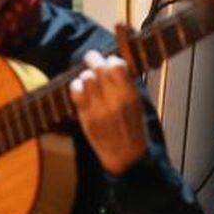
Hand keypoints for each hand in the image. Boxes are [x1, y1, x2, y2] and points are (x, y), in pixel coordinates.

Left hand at [68, 50, 146, 174]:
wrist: (124, 155)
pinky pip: (76, 92)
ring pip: (86, 77)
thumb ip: (126, 84)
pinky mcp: (85, 116)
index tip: (111, 61)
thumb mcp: (137, 103)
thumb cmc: (133, 127)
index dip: (112, 59)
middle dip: (95, 58)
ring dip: (87, 73)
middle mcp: (113, 100)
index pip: (117, 65)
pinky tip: (82, 88)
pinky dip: (77, 86)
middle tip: (93, 57)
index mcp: (129, 95)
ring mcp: (97, 108)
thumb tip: (114, 63)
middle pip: (99, 67)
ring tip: (90, 77)